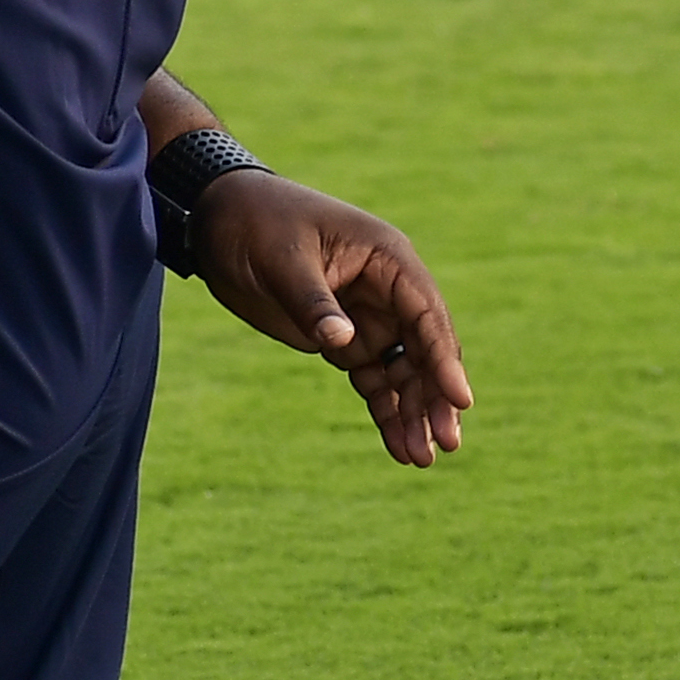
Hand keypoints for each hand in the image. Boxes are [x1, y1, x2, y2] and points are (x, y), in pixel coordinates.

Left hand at [187, 172, 471, 464]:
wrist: (220, 220)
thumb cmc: (258, 223)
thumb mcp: (284, 260)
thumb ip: (314, 303)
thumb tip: (344, 343)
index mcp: (386, 259)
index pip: (426, 313)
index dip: (444, 358)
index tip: (460, 400)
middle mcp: (387, 290)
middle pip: (424, 349)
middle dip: (435, 396)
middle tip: (446, 444)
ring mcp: (367, 316)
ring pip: (404, 371)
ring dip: (413, 412)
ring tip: (420, 458)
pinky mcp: (343, 338)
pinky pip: (375, 378)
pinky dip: (386, 409)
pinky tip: (398, 446)